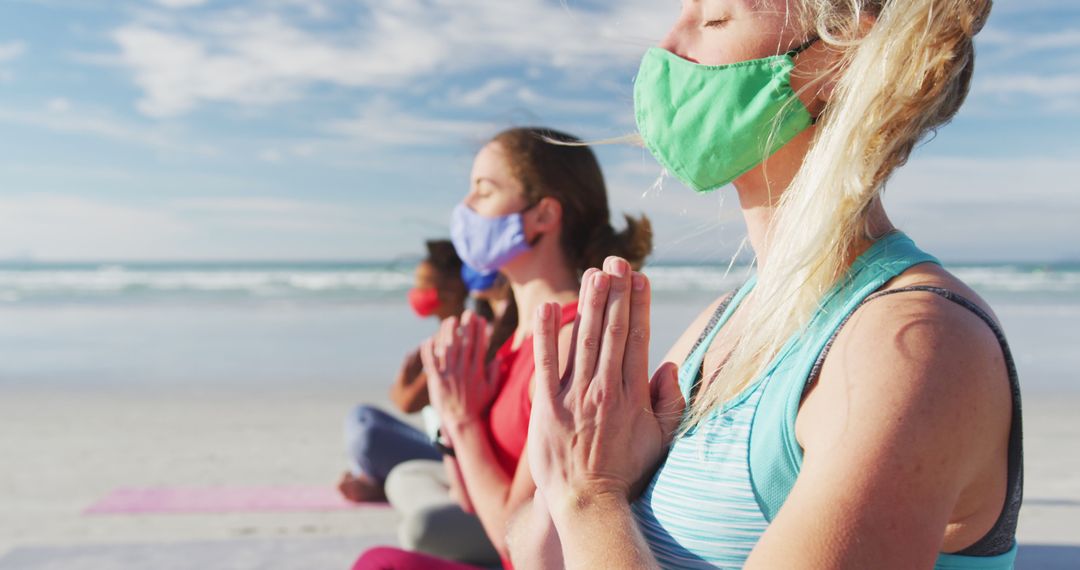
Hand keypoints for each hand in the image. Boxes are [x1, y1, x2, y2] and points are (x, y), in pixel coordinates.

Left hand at [420, 311, 499, 425]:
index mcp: (477, 371)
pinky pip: (431, 362)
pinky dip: (428, 350)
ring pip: (448, 349)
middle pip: (465, 343)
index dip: (479, 331)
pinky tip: (428, 339)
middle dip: (466, 326)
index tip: (479, 319)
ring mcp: (449, 375)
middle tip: (467, 313)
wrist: (461, 421)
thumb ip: (495, 372)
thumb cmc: (477, 405)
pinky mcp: (436, 381)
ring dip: (448, 333)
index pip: (479, 346)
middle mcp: (463, 370)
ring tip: (450, 321)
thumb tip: (498, 357)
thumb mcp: (491, 390)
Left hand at [527, 257, 684, 515]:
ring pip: (584, 340)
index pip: (637, 338)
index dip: (638, 304)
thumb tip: (669, 366)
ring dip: (588, 303)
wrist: (588, 503)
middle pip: (612, 330)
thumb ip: (668, 401)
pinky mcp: (547, 408)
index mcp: (633, 394)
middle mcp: (605, 390)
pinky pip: (546, 364)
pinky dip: (546, 335)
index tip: (638, 276)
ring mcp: (575, 397)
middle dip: (615, 292)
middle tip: (615, 259)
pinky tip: (548, 307)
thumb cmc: (626, 472)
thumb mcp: (660, 439)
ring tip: (592, 272)